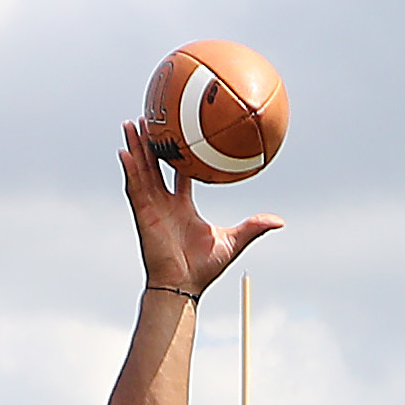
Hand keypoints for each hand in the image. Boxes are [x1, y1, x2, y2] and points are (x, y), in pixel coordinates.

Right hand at [120, 122, 280, 297]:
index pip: (179, 175)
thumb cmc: (204, 267)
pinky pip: (134, 186)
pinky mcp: (143, 213)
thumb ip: (254, 227)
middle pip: (155, 166)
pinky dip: (129, 168)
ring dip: (136, 147)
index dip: (178, 156)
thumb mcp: (234, 241)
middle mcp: (164, 203)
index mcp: (182, 206)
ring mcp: (151, 207)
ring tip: (131, 124)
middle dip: (150, 144)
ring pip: (141, 170)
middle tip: (149, 120)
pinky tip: (124, 151)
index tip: (179, 137)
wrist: (183, 284)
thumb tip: (279, 221)